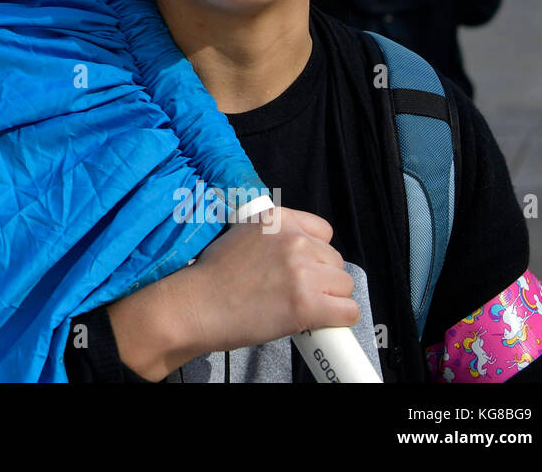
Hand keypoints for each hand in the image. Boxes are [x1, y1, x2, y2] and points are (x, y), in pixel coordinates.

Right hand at [106, 207, 359, 379]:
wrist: (193, 306)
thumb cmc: (209, 278)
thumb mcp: (239, 236)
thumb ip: (271, 237)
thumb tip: (299, 252)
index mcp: (277, 219)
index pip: (323, 232)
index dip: (316, 253)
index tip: (304, 268)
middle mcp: (293, 239)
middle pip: (336, 261)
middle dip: (322, 279)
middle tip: (296, 293)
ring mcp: (302, 271)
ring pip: (345, 286)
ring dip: (329, 300)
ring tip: (300, 308)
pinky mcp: (307, 303)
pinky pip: (348, 311)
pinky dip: (336, 321)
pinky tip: (314, 323)